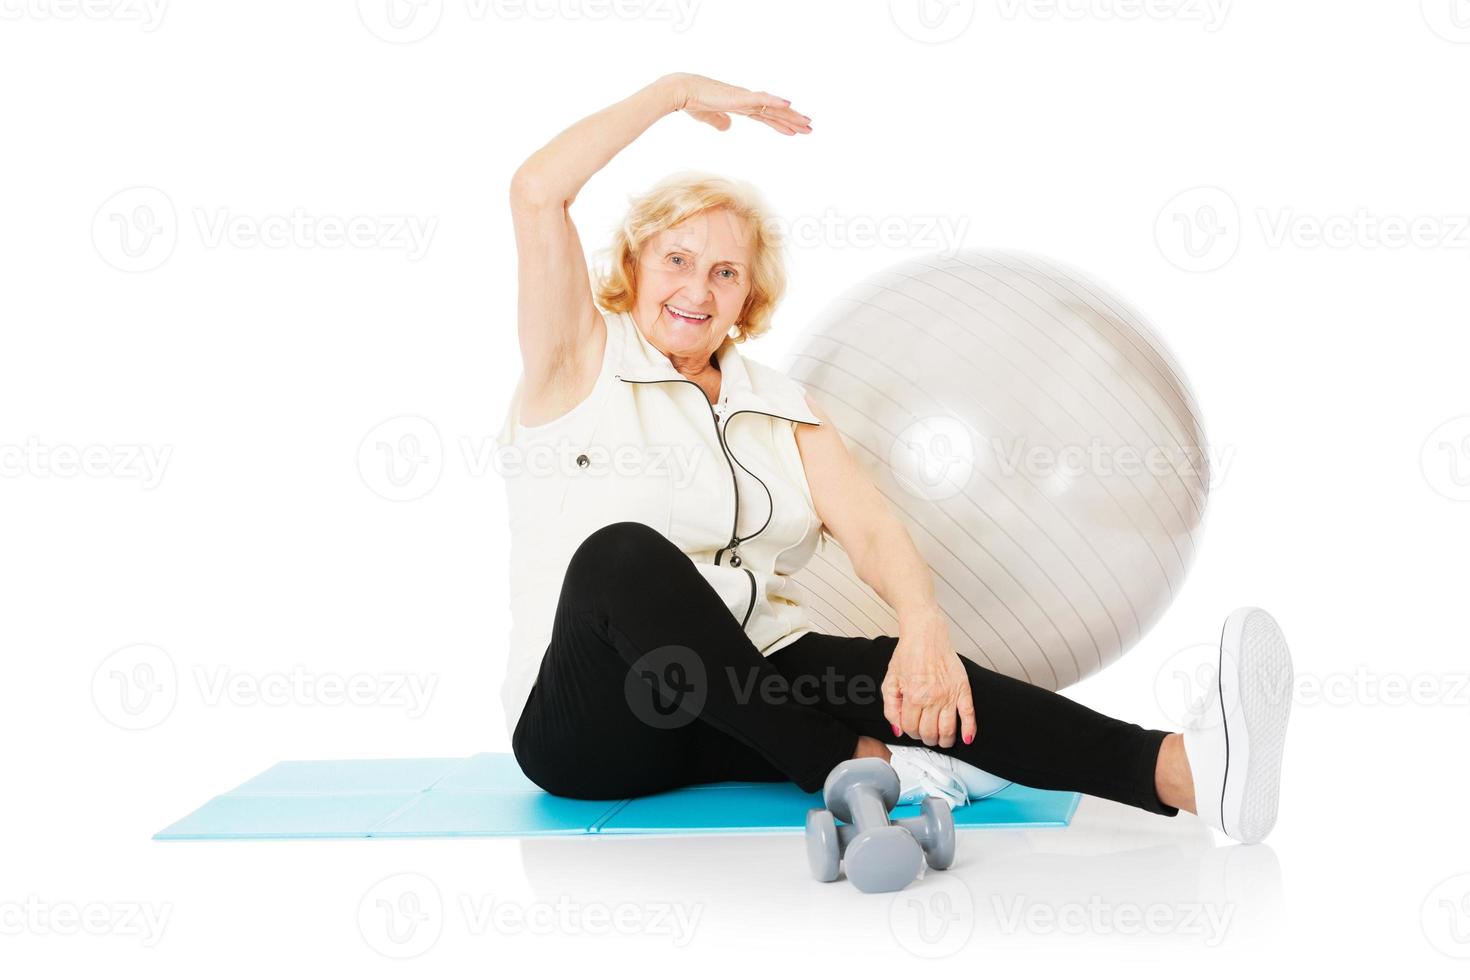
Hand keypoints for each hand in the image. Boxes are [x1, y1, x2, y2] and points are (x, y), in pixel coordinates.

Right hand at [664, 73, 811, 134]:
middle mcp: (746, 101)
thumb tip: (727, 127)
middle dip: (792, 121)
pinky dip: (776, 102)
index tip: (794, 131)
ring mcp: (745, 98)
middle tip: (809, 128)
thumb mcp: (709, 117)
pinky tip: (789, 104)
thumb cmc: (693, 101)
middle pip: (774, 112)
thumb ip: (719, 121)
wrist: (683, 91)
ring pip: (773, 107)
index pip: (766, 116)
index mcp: (740, 106)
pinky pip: (761, 99)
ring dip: (790, 115)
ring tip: (807, 123)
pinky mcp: (739, 97)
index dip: (780, 123)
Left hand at [881, 614, 976, 748]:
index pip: (910, 728)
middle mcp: (932, 698)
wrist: (925, 634)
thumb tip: (898, 729)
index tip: (911, 728)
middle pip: (930, 733)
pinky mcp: (963, 689)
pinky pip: (969, 714)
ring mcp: (949, 694)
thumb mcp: (890, 681)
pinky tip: (966, 738)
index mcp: (913, 697)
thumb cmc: (907, 655)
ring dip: (944, 740)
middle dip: (926, 738)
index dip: (909, 731)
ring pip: (948, 729)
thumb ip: (890, 708)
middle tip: (925, 735)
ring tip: (942, 740)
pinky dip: (969, 730)